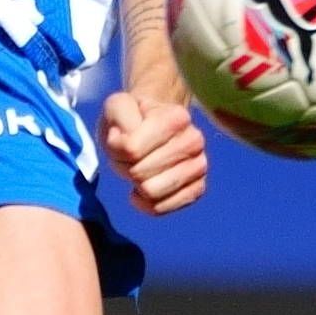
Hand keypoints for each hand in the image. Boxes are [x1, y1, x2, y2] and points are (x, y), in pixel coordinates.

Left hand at [101, 89, 208, 214]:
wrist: (151, 127)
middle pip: (140, 173)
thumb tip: (129, 146)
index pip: (132, 149)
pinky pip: (162, 208)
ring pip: (151, 193)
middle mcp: (194, 141)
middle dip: (126, 166)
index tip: (121, 136)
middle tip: (130, 154)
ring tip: (139, 167)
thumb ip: (119, 116)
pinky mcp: (197, 189)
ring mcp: (199, 166)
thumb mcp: (117, 105)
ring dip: (135, 184)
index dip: (116, 147)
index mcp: (178, 117)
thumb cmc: (131, 118)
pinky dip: (146, 202)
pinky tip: (143, 188)